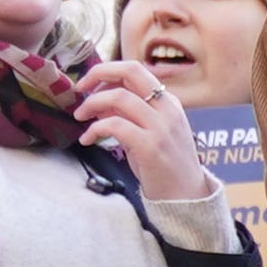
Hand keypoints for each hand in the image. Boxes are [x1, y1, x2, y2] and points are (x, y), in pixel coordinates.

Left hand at [74, 57, 210, 210]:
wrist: (186, 196)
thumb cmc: (165, 165)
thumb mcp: (149, 132)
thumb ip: (128, 115)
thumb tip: (98, 102)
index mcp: (168, 102)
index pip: (135, 70)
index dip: (108, 72)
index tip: (90, 84)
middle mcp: (167, 109)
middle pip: (131, 70)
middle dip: (99, 72)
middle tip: (80, 87)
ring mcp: (160, 127)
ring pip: (119, 97)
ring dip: (92, 103)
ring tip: (80, 116)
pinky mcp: (150, 146)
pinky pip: (115, 125)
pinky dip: (95, 129)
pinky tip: (87, 139)